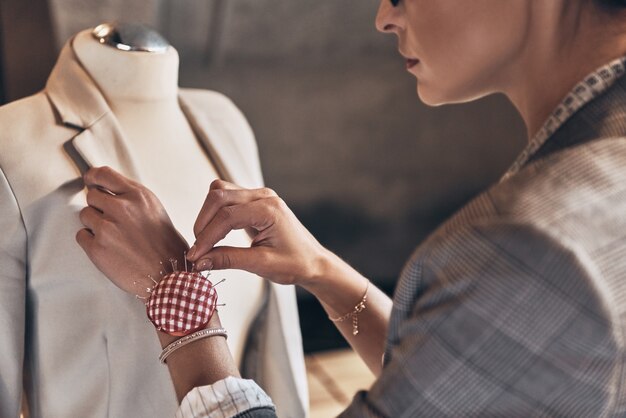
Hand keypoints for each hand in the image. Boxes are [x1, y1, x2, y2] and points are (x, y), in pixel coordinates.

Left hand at [76, 166, 188, 296]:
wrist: (168, 276)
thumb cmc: (167, 247)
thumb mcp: (156, 211)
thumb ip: (133, 199)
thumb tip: (110, 193)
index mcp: (138, 196)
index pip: (104, 174)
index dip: (93, 177)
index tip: (90, 181)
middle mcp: (121, 208)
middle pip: (92, 196)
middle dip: (99, 207)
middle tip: (111, 220)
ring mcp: (107, 228)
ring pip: (85, 216)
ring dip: (95, 225)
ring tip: (114, 238)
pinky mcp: (96, 248)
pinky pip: (82, 236)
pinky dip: (91, 241)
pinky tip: (109, 248)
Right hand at [186, 180, 329, 287]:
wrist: (313, 261)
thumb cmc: (295, 263)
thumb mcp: (261, 264)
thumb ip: (228, 259)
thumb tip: (199, 261)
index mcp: (269, 209)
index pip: (227, 216)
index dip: (206, 236)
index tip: (194, 256)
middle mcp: (263, 196)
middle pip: (218, 196)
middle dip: (203, 223)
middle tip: (197, 251)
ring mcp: (259, 196)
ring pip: (219, 193)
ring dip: (207, 216)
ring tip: (205, 242)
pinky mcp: (254, 201)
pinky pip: (226, 198)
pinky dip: (214, 214)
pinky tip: (215, 235)